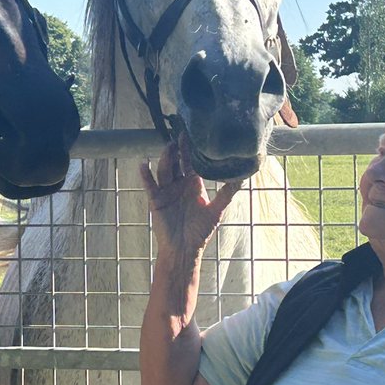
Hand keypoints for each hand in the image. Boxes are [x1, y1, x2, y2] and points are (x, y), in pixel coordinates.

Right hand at [139, 135, 242, 259]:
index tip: (189, 134)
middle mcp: (178, 184)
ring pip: (164, 170)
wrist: (184, 250)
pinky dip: (145, 174)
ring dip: (165, 159)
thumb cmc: (200, 232)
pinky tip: (143, 164)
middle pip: (175, 162)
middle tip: (177, 136)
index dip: (189, 149)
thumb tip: (241, 178)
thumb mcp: (216, 211)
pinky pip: (150, 185)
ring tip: (168, 148)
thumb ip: (226, 194)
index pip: (190, 161)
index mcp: (192, 184)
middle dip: (176, 150)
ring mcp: (166, 191)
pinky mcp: (155, 200)